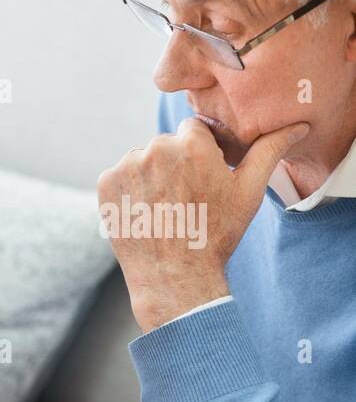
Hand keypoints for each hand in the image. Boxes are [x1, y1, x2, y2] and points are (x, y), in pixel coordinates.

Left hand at [99, 118, 309, 331]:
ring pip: (142, 159)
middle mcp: (156, 149)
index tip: (203, 177)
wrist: (174, 275)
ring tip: (165, 207)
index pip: (194, 130)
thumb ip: (268, 151)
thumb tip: (296, 126)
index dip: (200, 152)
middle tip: (185, 197)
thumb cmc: (215, 234)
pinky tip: (145, 210)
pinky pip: (120, 176)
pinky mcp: (106, 184)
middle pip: (166, 144)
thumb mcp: (248, 191)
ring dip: (151, 174)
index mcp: (192, 144)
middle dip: (175, 163)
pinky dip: (129, 189)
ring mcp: (127, 167)